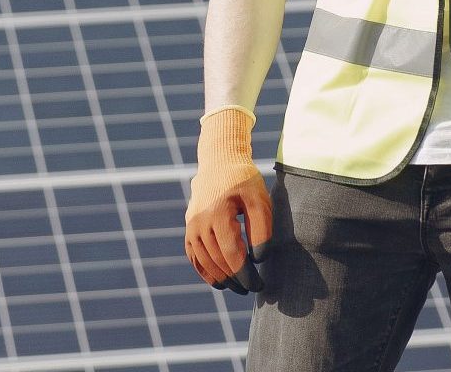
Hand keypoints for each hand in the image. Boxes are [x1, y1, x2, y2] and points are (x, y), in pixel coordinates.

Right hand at [184, 109, 273, 292]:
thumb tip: (258, 259)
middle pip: (217, 261)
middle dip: (236, 279)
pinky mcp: (189, 227)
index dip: (245, 274)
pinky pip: (193, 255)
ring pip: (204, 261)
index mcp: (218, 213)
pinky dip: (204, 271)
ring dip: (220, 278)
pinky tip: (219, 281)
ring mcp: (191, 225)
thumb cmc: (244, 180)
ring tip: (238, 288)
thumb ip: (262, 229)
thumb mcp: (260, 199)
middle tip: (253, 289)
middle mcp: (200, 221)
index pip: (232, 254)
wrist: (219, 161)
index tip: (259, 284)